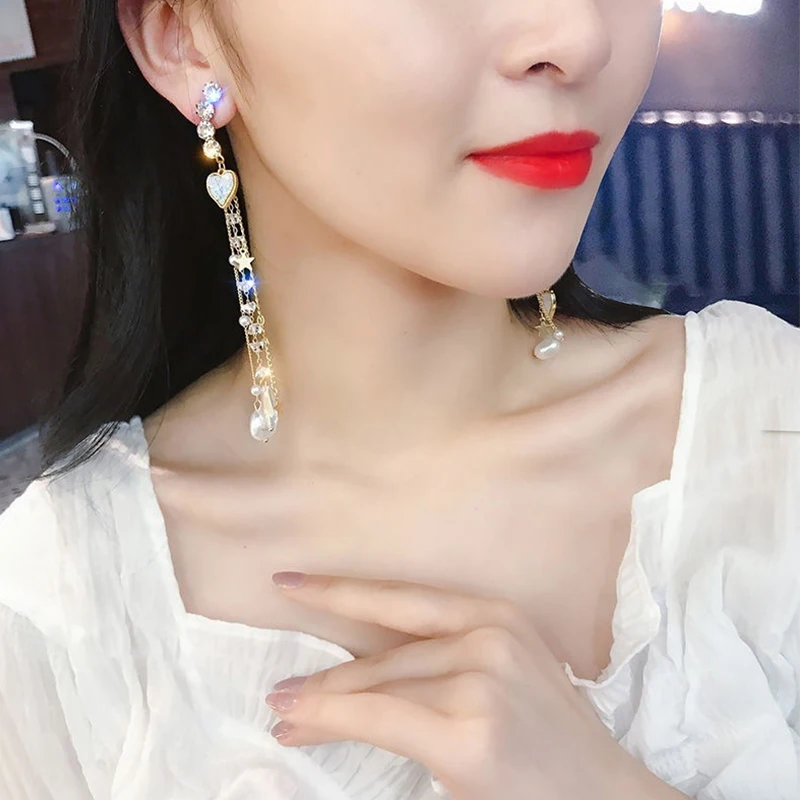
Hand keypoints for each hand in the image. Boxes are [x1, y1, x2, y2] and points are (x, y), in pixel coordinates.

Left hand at [265, 572, 682, 799]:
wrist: (602, 795)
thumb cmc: (547, 741)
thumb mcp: (497, 677)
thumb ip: (439, 662)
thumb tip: (354, 673)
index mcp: (495, 613)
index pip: (401, 598)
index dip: (340, 590)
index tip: (291, 582)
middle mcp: (489, 634)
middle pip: (384, 654)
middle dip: (327, 676)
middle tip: (280, 690)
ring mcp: (480, 679)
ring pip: (375, 687)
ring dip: (322, 703)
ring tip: (284, 711)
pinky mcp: (468, 730)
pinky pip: (380, 718)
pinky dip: (332, 720)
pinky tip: (300, 722)